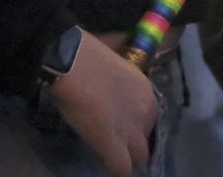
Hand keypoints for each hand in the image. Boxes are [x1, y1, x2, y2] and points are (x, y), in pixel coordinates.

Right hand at [46, 32, 157, 176]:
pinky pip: (122, 169)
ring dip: (128, 159)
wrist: (74, 63)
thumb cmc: (89, 57)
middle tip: (117, 144)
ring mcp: (132, 131)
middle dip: (134, 144)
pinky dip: (117, 171)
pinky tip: (110, 169)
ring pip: (139, 157)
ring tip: (114, 159)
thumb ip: (121, 87)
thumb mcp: (116, 69)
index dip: (134, 124)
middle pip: (147, 139)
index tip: (120, 126)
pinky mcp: (114, 146)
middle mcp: (146, 113)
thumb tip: (112, 92)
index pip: (148, 119)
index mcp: (147, 92)